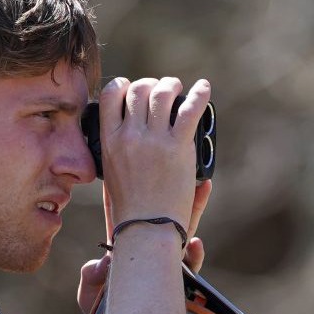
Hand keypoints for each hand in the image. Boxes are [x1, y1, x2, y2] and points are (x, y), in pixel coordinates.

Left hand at [80, 179, 211, 313]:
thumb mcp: (91, 292)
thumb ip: (92, 277)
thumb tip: (99, 266)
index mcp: (131, 250)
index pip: (138, 214)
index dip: (143, 192)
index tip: (149, 171)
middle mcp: (151, 255)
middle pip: (167, 217)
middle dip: (178, 194)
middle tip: (187, 169)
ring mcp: (167, 269)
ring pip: (183, 236)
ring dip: (192, 213)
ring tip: (201, 189)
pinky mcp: (179, 286)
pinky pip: (191, 268)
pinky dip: (195, 255)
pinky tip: (198, 245)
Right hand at [96, 76, 210, 235]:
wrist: (147, 230)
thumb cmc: (129, 211)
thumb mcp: (111, 178)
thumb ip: (115, 153)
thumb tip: (124, 136)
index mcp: (109, 142)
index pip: (110, 95)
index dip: (122, 85)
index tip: (131, 87)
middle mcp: (129, 136)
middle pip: (139, 90)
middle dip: (150, 84)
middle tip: (161, 89)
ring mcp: (153, 140)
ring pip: (162, 94)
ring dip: (171, 85)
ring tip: (177, 88)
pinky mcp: (177, 147)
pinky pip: (190, 109)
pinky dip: (199, 94)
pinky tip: (204, 88)